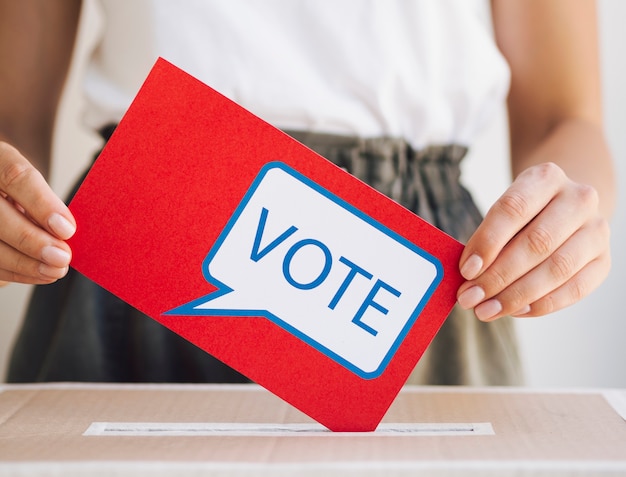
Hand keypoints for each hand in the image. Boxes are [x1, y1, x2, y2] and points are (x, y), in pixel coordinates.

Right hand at [0, 141, 75, 285]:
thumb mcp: (30, 186)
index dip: (42, 204)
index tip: (67, 229)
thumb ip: (43, 202)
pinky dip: (15, 272)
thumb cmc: (20, 191)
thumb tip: (66, 233)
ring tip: (55, 270)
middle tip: (62, 257)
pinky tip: (38, 274)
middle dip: (32, 240)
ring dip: (24, 263)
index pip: (15, 176)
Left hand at [457, 162, 610, 320]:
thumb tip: (468, 275)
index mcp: (546, 177)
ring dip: (516, 296)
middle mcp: (579, 199)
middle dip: (498, 276)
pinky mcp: (603, 260)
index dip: (487, 242)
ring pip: (557, 269)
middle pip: (537, 243)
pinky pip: (575, 290)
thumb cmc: (523, 213)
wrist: (565, 207)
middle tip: (469, 298)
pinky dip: (541, 305)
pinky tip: (515, 311)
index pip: (514, 209)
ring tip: (486, 310)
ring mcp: (596, 230)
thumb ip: (486, 238)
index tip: (466, 270)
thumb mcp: (503, 211)